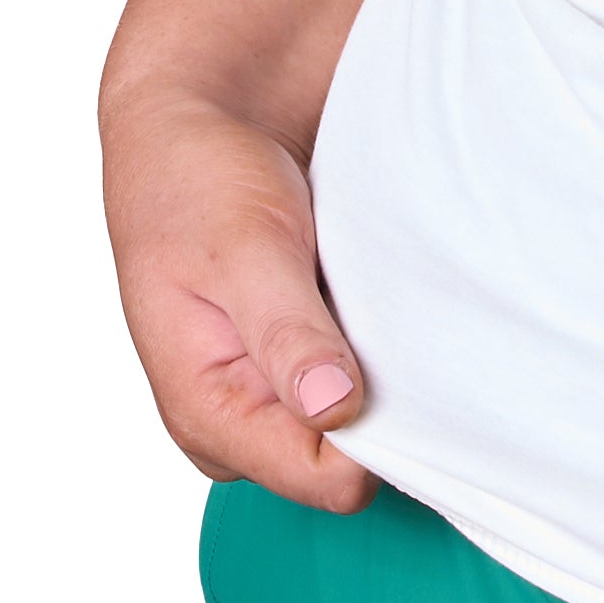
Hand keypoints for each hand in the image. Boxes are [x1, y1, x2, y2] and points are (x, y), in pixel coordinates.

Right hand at [102, 89, 374, 511]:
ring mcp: (270, 391)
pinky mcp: (300, 360)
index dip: (377, 435)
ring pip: (362, 420)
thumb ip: (287, 334)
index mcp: (207, 412)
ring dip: (385, 368)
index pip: (323, 479)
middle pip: (348, 461)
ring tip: (377, 299)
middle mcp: (238, 419)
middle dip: (383, 403)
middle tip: (391, 319)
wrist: (196, 124)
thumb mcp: (244, 250)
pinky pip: (363, 380)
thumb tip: (336, 410)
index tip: (407, 368)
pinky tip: (377, 296)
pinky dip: (382, 343)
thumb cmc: (199, 182)